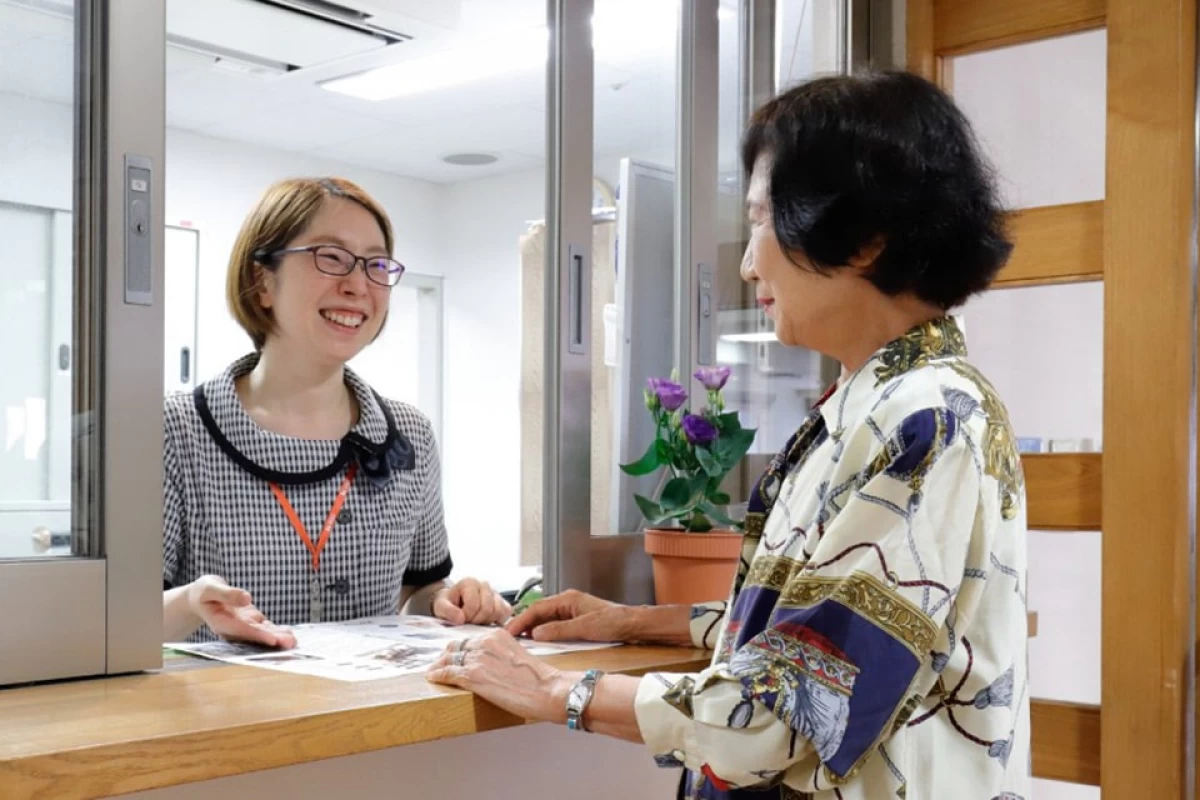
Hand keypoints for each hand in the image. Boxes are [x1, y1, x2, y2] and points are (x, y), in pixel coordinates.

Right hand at [187, 575, 295, 648]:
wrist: (201, 597)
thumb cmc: (204, 592)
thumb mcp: (210, 588)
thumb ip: (227, 593)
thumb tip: (247, 598)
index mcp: (221, 623)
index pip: (242, 630)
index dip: (258, 635)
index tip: (272, 639)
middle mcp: (233, 628)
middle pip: (255, 635)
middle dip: (273, 640)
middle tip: (290, 644)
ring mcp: (243, 625)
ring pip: (262, 632)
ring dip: (278, 637)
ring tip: (293, 641)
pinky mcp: (250, 621)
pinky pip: (264, 627)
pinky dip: (276, 630)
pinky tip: (289, 633)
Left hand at [426, 630, 569, 722]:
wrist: (547, 690)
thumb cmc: (539, 679)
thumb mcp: (518, 656)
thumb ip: (501, 654)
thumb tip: (492, 665)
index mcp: (497, 635)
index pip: (470, 639)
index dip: (460, 649)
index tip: (455, 655)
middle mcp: (485, 642)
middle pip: (456, 647)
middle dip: (447, 656)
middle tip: (441, 664)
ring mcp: (477, 658)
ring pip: (449, 658)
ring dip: (439, 666)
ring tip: (434, 672)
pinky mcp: (473, 676)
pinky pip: (447, 673)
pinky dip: (438, 675)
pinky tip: (433, 678)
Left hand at [432, 578, 512, 625]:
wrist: (455, 605)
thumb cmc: (448, 605)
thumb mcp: (440, 607)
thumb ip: (447, 611)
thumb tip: (460, 618)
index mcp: (470, 582)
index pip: (473, 605)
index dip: (466, 616)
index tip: (459, 619)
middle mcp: (484, 584)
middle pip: (487, 609)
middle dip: (476, 620)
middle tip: (468, 622)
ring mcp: (495, 593)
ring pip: (498, 611)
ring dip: (487, 621)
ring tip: (476, 621)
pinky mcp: (503, 602)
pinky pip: (506, 613)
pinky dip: (498, 620)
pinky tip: (487, 622)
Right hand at [505, 589, 634, 642]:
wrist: (633, 624)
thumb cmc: (613, 622)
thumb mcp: (583, 628)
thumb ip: (558, 630)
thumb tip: (536, 633)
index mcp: (567, 599)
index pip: (537, 608)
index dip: (521, 620)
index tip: (509, 631)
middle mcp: (568, 602)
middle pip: (539, 612)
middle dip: (523, 623)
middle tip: (509, 636)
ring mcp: (572, 611)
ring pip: (546, 618)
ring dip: (533, 628)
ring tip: (519, 640)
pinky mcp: (577, 620)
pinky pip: (554, 624)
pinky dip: (544, 631)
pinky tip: (540, 640)